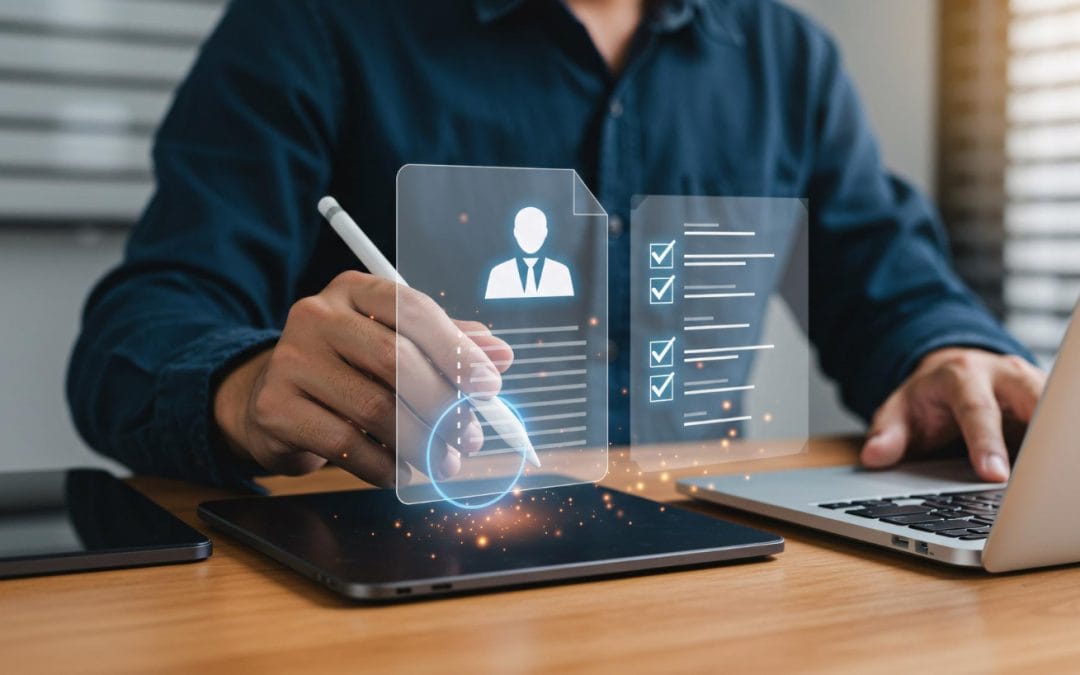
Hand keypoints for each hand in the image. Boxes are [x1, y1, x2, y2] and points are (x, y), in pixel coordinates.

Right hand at [213, 271, 513, 486]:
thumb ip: (447, 347)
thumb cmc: (348, 372)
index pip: (413, 310)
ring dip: (420, 444)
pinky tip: (398, 472)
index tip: (490, 387)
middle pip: (395, 359)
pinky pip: (344, 443)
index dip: (456, 350)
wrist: (272, 403)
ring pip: (374, 407)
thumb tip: (501, 357)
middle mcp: (317, 315)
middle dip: (444, 406)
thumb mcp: (395, 346)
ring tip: (441, 463)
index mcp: (354, 290)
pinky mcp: (275, 407)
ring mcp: (290, 359)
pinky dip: (382, 465)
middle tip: (470, 439)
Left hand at [860, 348, 1045, 482]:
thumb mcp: (898, 410)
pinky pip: (1061, 423)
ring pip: (1057, 409)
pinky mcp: (1050, 401)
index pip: (977, 410)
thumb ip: (887, 433)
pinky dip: (1063, 445)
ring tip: (1061, 475)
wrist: (951, 372)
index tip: (994, 475)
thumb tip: (874, 456)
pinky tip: (1062, 470)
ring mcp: (1033, 384)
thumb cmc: (927, 397)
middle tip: (1047, 476)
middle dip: (1043, 436)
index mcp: (963, 375)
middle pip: (1034, 400)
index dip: (985, 443)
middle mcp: (1004, 374)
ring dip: (1060, 440)